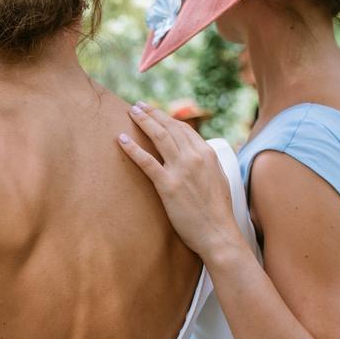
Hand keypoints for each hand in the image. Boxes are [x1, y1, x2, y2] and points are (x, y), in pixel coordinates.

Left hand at [117, 103, 242, 260]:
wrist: (218, 233)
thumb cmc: (218, 212)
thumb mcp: (218, 180)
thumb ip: (206, 165)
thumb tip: (198, 156)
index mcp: (208, 154)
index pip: (184, 129)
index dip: (167, 119)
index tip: (155, 112)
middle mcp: (195, 157)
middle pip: (170, 128)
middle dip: (153, 114)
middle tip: (138, 105)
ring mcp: (182, 169)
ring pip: (159, 137)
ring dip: (143, 121)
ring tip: (131, 112)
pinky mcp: (168, 185)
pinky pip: (147, 161)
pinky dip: (133, 148)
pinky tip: (121, 139)